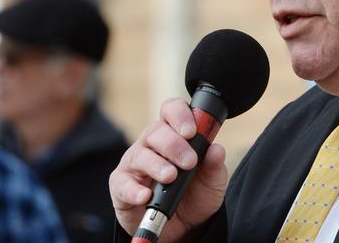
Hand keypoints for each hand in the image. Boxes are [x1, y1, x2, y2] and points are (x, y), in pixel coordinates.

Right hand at [109, 98, 227, 241]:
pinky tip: (146, 196)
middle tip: (189, 161)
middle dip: (174, 145)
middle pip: (155, 131)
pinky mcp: (121, 186)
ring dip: (156, 165)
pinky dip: (134, 189)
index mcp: (173, 133)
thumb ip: (214, 165)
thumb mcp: (212, 181)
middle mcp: (151, 144)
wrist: (184, 227)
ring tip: (171, 176)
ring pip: (139, 154)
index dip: (179, 115)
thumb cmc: (195, 194)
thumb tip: (217, 149)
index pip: (170, 110)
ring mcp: (134, 164)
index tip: (191, 131)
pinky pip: (122, 183)